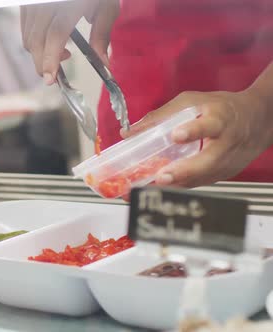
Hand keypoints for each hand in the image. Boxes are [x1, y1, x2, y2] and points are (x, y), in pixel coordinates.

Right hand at [21, 0, 118, 84]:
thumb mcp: (106, 8)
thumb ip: (101, 36)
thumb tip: (103, 63)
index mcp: (69, 4)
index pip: (54, 36)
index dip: (50, 60)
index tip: (51, 78)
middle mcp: (47, 2)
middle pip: (36, 40)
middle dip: (42, 62)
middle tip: (54, 74)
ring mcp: (34, 2)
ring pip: (27, 36)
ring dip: (40, 52)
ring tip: (63, 52)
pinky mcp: (26, 3)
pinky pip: (25, 27)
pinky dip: (35, 40)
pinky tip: (51, 40)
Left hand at [121, 90, 272, 188]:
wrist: (258, 121)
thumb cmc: (221, 108)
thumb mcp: (192, 102)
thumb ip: (161, 115)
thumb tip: (129, 132)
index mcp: (220, 119)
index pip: (209, 125)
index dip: (193, 131)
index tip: (177, 135)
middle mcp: (226, 143)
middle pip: (208, 161)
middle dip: (183, 171)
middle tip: (161, 177)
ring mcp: (227, 162)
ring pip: (203, 177)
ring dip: (177, 184)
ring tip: (151, 188)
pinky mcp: (223, 175)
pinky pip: (199, 182)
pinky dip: (180, 186)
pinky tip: (160, 190)